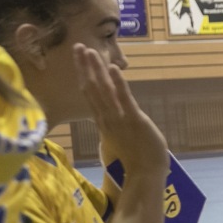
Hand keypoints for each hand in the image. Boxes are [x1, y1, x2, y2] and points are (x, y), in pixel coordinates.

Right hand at [77, 45, 165, 180]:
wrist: (144, 175)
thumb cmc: (133, 160)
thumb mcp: (117, 139)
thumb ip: (110, 125)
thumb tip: (105, 119)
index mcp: (103, 121)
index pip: (89, 94)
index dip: (83, 74)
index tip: (79, 57)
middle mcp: (107, 118)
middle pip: (91, 88)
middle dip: (85, 66)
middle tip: (78, 46)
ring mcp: (119, 119)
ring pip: (103, 90)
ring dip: (96, 70)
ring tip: (90, 51)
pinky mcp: (134, 120)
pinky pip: (124, 99)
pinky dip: (118, 84)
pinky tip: (112, 69)